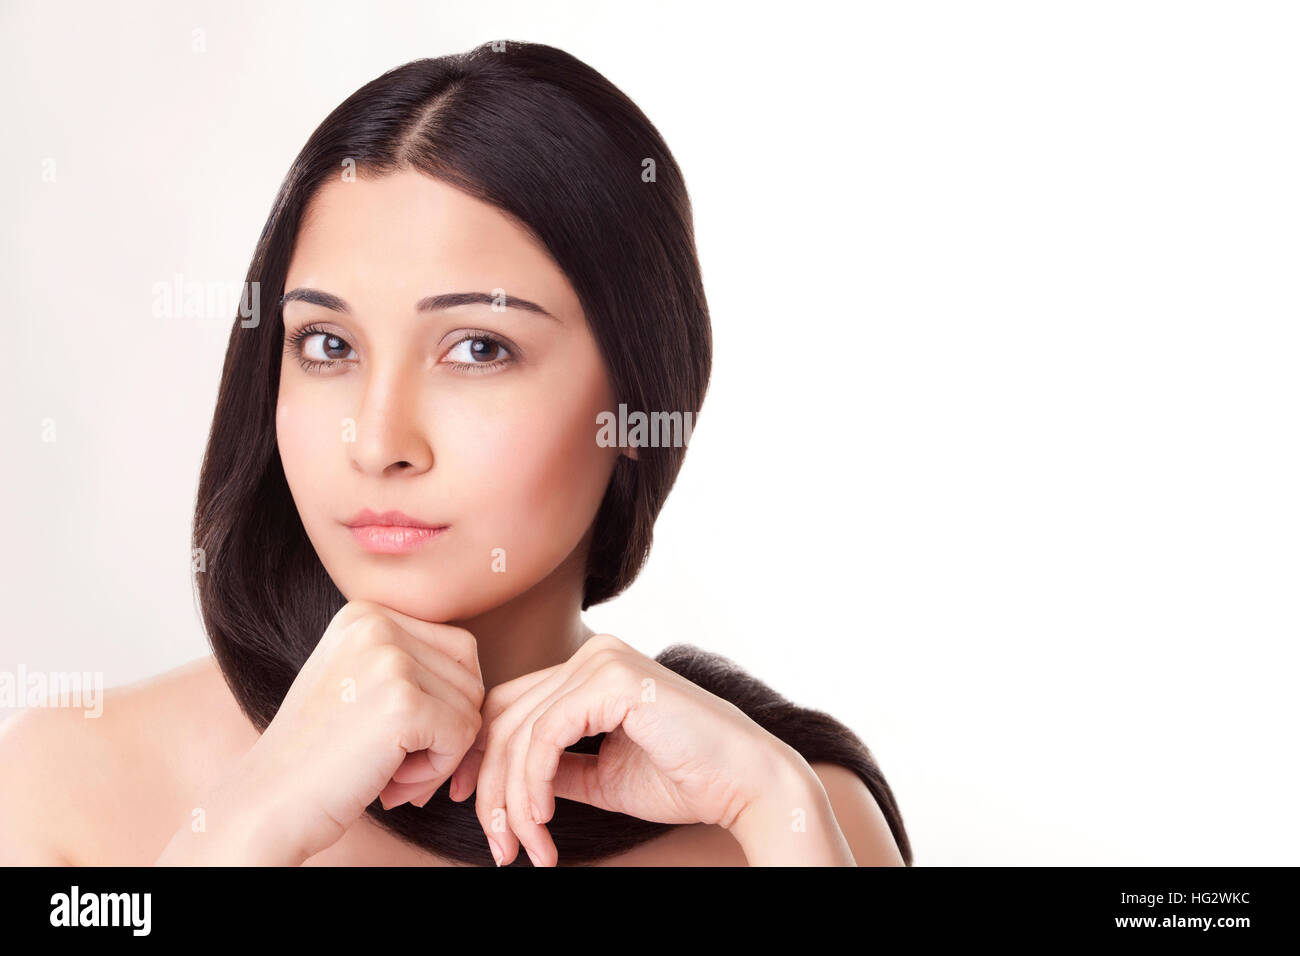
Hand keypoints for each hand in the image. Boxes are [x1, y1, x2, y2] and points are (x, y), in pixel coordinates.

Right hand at [220, 599, 484, 862]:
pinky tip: (390, 783)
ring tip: (387, 770)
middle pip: (470, 677)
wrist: (265, 806)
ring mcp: (390, 661)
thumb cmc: (318, 757)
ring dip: (440, 754)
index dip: (442, 703)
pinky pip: (464, 736)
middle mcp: (377, 624)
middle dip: (445, 730)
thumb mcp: (359, 684)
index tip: (396, 737)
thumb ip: (411, 665)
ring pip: (471, 708)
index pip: (457, 650)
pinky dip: (437, 771)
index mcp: (366, 613)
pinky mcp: (403, 704)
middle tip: (394, 762)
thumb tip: (481, 677)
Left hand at [448, 634, 795, 865]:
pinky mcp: (612, 682)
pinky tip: (544, 820)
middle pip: (504, 718)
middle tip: (499, 847)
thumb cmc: (686, 780)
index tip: (478, 815)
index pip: (510, 707)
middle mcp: (593, 655)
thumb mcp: (602, 776)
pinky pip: (544, 736)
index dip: (482, 760)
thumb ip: (555, 769)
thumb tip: (501, 783)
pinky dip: (533, 784)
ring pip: (518, 732)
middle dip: (490, 789)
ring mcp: (602, 662)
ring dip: (512, 801)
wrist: (747, 784)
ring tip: (525, 849)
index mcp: (591, 670)